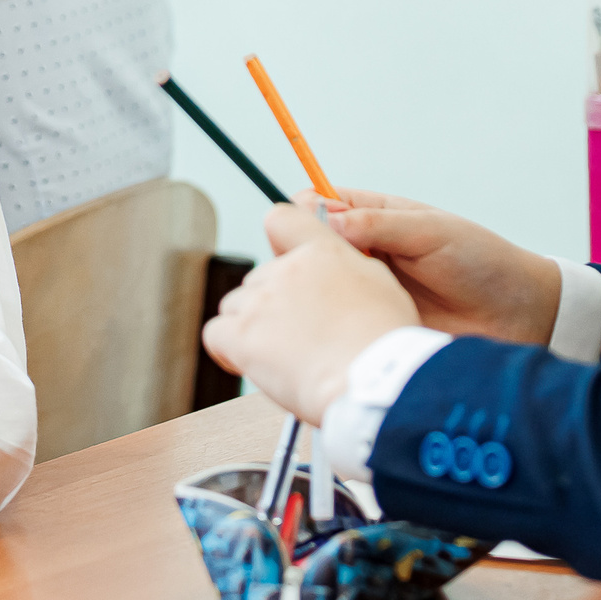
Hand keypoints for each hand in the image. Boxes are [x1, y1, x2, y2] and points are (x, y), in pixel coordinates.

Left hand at [201, 202, 419, 423]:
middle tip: (298, 337)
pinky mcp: (241, 335)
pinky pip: (216, 334)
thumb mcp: (380, 285)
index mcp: (322, 251)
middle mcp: (286, 269)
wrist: (374, 380)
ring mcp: (260, 301)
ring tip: (283, 358)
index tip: (284, 264)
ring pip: (236, 307)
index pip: (282, 219)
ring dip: (251, 329)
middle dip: (272, 306)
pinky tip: (248, 363)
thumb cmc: (385, 342)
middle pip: (259, 280)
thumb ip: (348, 270)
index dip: (277, 241)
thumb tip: (334, 277)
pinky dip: (227, 349)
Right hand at [318, 188, 562, 345]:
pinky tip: (333, 324)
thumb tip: (329, 219)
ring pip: (318, 283)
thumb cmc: (480, 261)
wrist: (515, 314)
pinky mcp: (372, 320)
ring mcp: (366, 287)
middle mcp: (365, 249)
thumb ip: (379, 225)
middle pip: (311, 244)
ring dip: (312, 288)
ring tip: (324, 296)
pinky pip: (338, 319)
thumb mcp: (431, 232)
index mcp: (377, 216)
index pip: (323, 203)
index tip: (300, 226)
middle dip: (300, 252)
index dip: (305, 211)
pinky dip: (329, 320)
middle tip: (311, 265)